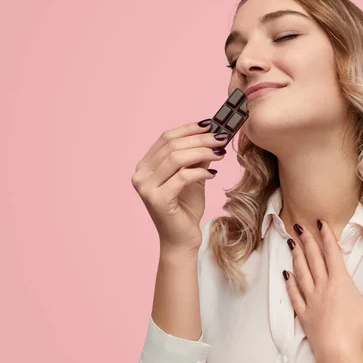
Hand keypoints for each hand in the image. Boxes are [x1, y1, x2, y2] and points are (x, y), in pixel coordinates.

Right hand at [130, 120, 227, 251]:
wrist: (181, 239)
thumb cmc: (186, 208)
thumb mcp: (192, 176)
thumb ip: (196, 157)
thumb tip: (211, 134)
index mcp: (145, 166)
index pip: (166, 137)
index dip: (189, 128)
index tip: (210, 124)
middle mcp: (140, 174)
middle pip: (172, 145)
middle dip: (200, 139)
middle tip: (221, 138)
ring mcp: (146, 187)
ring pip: (177, 158)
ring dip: (203, 152)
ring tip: (220, 154)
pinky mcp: (157, 199)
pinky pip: (183, 176)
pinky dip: (201, 172)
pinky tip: (213, 174)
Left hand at [284, 219, 362, 362]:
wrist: (339, 354)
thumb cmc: (359, 329)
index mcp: (340, 281)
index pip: (332, 253)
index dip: (326, 236)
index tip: (319, 222)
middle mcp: (322, 287)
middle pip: (313, 259)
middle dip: (307, 241)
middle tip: (299, 226)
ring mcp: (310, 301)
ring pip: (301, 273)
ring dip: (296, 257)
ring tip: (290, 243)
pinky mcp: (304, 316)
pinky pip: (294, 296)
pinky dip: (290, 284)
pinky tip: (286, 274)